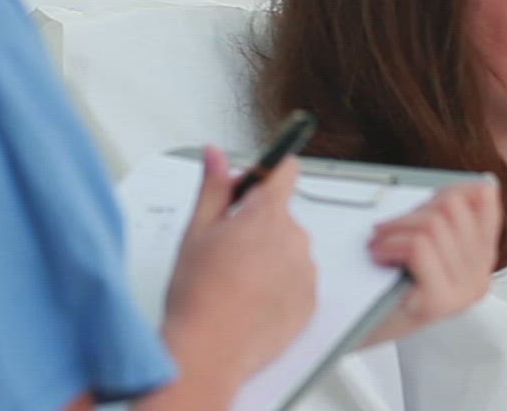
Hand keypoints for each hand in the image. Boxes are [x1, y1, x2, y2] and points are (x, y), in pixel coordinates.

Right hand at [161, 147, 317, 385]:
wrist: (209, 352)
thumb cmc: (198, 295)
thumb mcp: (197, 230)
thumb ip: (213, 186)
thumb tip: (215, 154)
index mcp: (267, 215)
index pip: (285, 171)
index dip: (266, 172)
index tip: (256, 179)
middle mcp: (295, 241)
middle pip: (281, 216)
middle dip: (257, 223)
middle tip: (225, 247)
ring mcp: (306, 274)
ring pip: (289, 250)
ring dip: (269, 256)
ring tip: (236, 280)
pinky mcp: (310, 304)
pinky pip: (297, 281)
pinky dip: (278, 285)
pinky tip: (250, 299)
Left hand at [362, 180, 501, 345]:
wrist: (361, 329)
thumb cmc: (388, 282)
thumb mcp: (422, 243)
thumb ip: (445, 215)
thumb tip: (483, 185)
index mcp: (480, 259)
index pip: (483, 203)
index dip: (447, 190)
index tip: (420, 203)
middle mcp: (479, 277)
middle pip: (453, 210)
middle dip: (412, 212)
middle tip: (387, 228)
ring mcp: (463, 292)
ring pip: (433, 226)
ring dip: (394, 229)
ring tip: (378, 244)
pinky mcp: (440, 302)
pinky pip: (419, 248)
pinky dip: (392, 244)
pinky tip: (379, 255)